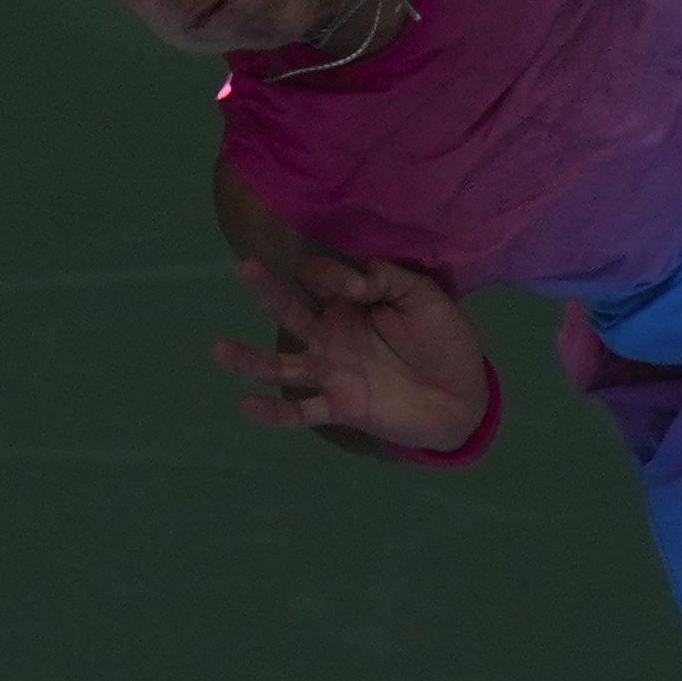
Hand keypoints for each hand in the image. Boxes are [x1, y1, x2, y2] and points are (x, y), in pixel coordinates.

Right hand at [217, 250, 491, 455]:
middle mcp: (333, 334)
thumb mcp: (424, 296)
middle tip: (246, 267)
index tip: (356, 284)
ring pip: (280, 364)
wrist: (463, 395)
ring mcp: (332, 371)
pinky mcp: (339, 406)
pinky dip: (273, 413)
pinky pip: (300, 412)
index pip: (322, 277)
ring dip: (249, 358)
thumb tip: (351, 279)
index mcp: (352, 303)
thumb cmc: (445, 340)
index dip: (330, 273)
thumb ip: (388, 279)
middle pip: (290, 310)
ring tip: (219, 349)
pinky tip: (247, 405)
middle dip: (268, 289)